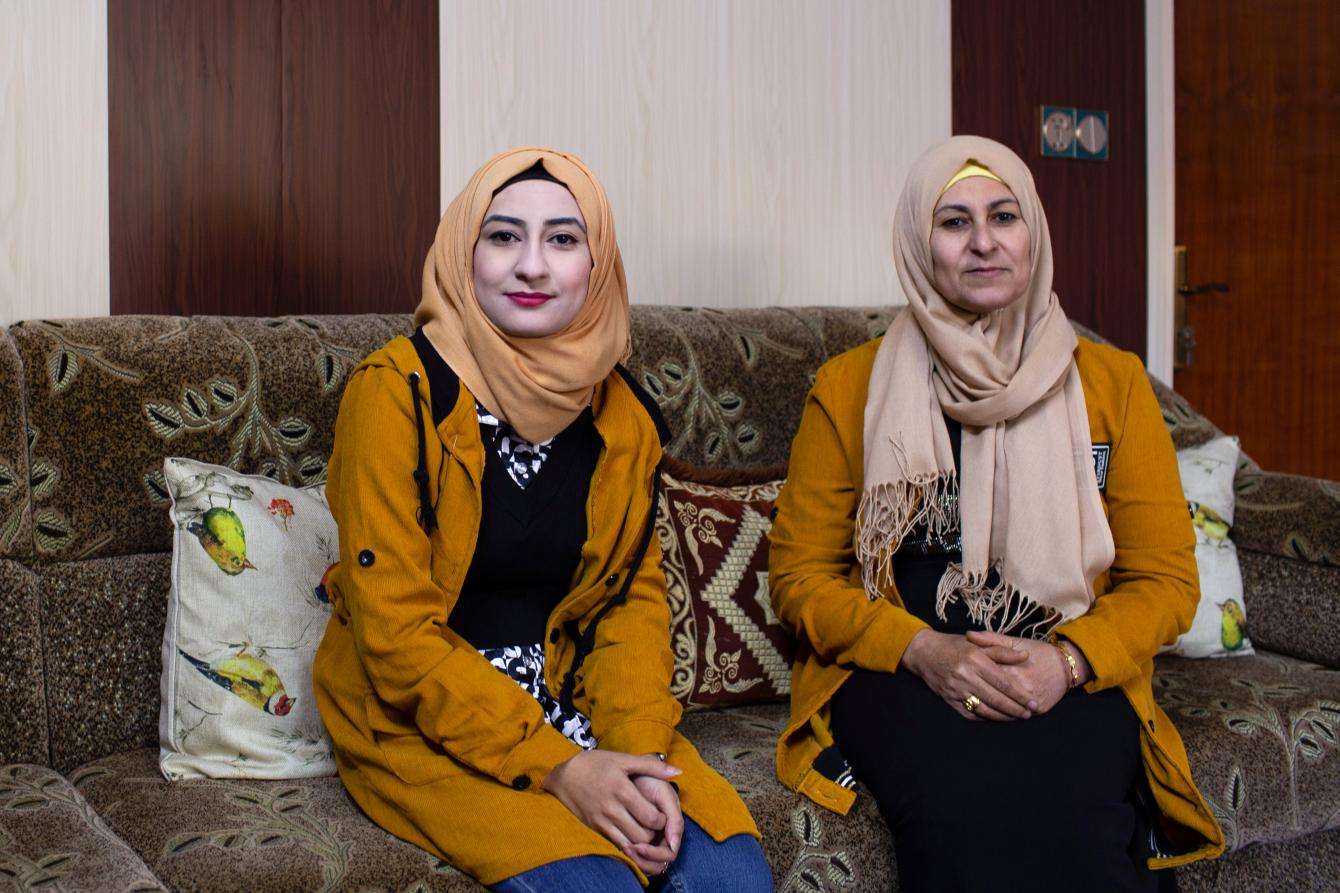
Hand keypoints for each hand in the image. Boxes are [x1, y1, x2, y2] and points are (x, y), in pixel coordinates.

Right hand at [541, 750, 680, 863]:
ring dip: (643, 840)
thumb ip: (652, 766)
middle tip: (655, 824)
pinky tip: (632, 834)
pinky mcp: (596, 828)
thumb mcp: (623, 759)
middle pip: (644, 834)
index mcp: (623, 790)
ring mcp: (603, 820)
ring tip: (645, 828)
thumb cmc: (597, 764)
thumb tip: (678, 771)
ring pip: (632, 843)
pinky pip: (617, 844)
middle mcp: (613, 808)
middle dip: (655, 833)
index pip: (651, 817)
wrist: (565, 776)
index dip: (662, 820)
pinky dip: (629, 844)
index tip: (661, 814)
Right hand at [900, 629, 1035, 720]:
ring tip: (1016, 717)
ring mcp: (956, 689)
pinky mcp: (948, 698)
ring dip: (1003, 716)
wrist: (924, 652)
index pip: (1004, 683)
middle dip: (1016, 709)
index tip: (1034, 703)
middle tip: (1029, 714)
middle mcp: (966, 675)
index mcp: (975, 660)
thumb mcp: (978, 643)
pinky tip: (996, 717)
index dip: (1021, 695)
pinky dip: (985, 717)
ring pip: (985, 709)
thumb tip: (1025, 656)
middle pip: (996, 699)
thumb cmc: (954, 645)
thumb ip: (1002, 651)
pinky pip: (970, 713)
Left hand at [965, 631, 1090, 715]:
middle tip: (966, 697)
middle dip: (978, 698)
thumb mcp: (1013, 641)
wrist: (1065, 665)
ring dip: (991, 712)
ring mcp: (1031, 699)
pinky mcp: (1040, 709)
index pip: (987, 677)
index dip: (973, 679)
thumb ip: (991, 640)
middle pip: (994, 697)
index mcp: (1011, 668)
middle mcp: (1021, 685)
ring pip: (1005, 711)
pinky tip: (996, 716)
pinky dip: (1006, 718)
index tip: (961, 679)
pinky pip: (1018, 717)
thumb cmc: (1037, 651)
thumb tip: (969, 635)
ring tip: (976, 708)